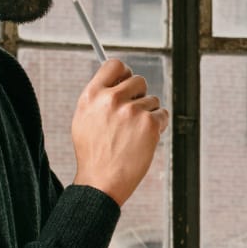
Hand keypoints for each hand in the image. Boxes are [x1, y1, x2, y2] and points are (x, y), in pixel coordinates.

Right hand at [71, 58, 170, 204]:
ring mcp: (131, 111)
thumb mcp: (83, 119)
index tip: (127, 81)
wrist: (101, 182)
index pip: (114, 65)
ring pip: (152, 100)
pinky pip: (162, 115)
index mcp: (92, 95)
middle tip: (132, 116)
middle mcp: (111, 99)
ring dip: (148, 115)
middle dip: (139, 95)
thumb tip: (115, 80)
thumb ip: (98, 98)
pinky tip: (145, 140)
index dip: (124, 72)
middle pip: (138, 80)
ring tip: (133, 135)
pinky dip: (158, 126)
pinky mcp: (149, 124)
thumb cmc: (93, 154)